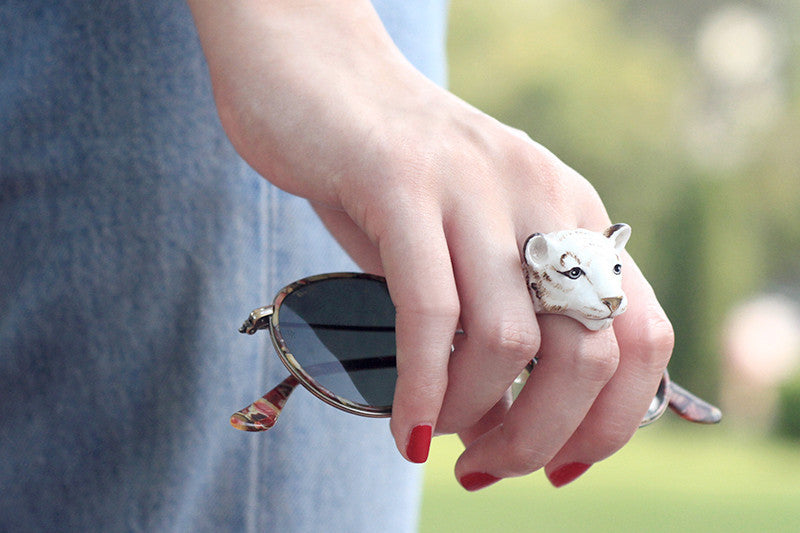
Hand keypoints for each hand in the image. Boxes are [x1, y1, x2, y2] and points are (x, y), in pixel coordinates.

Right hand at [188, 0, 673, 486]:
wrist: (315, 72)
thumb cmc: (385, 175)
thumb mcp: (461, 241)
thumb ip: (496, 311)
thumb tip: (509, 413)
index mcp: (570, 211)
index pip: (643, 334)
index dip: (616, 421)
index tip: (561, 465)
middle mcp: (540, 194)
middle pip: (590, 351)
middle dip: (542, 437)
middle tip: (488, 466)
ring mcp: (474, 184)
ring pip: (510, 339)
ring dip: (474, 416)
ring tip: (434, 432)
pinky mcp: (402, 180)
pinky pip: (431, 312)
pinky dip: (422, 388)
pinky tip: (403, 425)